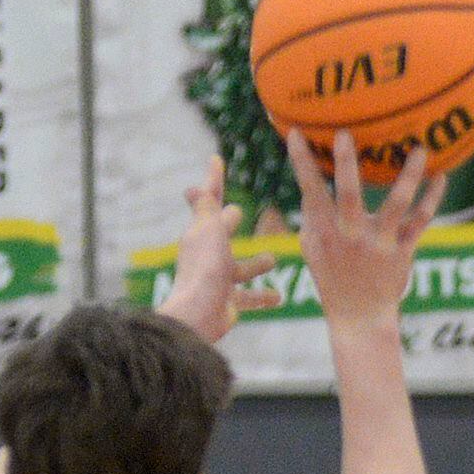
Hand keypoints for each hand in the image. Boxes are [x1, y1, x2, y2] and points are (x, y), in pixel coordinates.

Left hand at [158, 155, 279, 341]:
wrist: (199, 313)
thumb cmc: (205, 268)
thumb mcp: (208, 230)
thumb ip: (207, 209)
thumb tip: (194, 188)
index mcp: (201, 233)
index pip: (209, 200)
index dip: (213, 179)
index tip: (216, 159)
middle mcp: (207, 254)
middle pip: (221, 233)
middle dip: (228, 222)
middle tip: (237, 212)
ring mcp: (217, 279)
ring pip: (240, 267)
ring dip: (255, 263)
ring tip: (273, 257)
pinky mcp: (227, 301)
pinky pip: (249, 296)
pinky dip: (263, 296)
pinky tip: (278, 297)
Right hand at [287, 129, 446, 329]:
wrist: (359, 315)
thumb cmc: (333, 276)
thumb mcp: (313, 249)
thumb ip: (312, 216)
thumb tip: (308, 181)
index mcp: (325, 231)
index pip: (310, 191)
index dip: (302, 162)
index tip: (295, 133)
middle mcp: (351, 235)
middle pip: (349, 195)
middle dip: (345, 165)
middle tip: (345, 134)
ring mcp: (379, 243)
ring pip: (396, 204)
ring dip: (409, 176)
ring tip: (420, 150)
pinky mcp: (402, 252)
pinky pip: (420, 222)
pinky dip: (431, 199)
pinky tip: (441, 178)